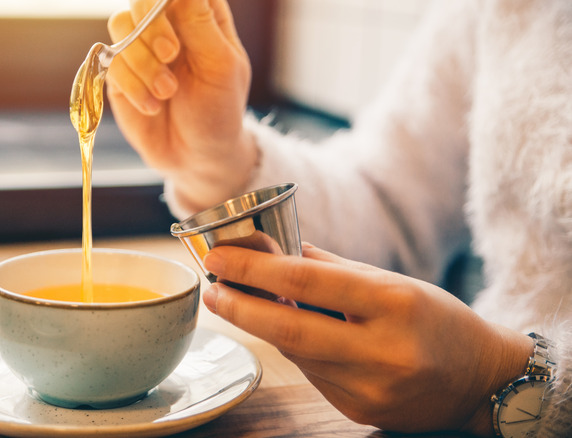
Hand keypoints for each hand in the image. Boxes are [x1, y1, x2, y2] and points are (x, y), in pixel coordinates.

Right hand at [106, 0, 257, 210]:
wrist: (195, 156)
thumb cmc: (218, 110)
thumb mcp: (220, 66)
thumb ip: (199, 24)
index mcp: (200, 14)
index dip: (168, 1)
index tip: (178, 32)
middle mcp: (168, 23)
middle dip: (152, 24)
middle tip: (170, 53)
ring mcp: (140, 46)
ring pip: (121, 25)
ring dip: (142, 61)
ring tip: (167, 92)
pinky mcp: (119, 72)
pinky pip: (111, 61)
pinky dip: (132, 86)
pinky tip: (153, 106)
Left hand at [202, 243, 533, 435]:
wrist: (481, 380)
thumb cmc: (436, 319)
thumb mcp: (393, 282)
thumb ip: (332, 269)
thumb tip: (275, 251)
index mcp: (394, 303)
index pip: (306, 284)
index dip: (254, 271)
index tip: (219, 260)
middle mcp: (383, 350)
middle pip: (290, 329)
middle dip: (240, 308)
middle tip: (212, 290)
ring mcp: (372, 388)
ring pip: (297, 354)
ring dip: (263, 328)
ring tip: (240, 303)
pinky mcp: (362, 411)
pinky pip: (313, 376)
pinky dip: (297, 352)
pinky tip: (290, 334)